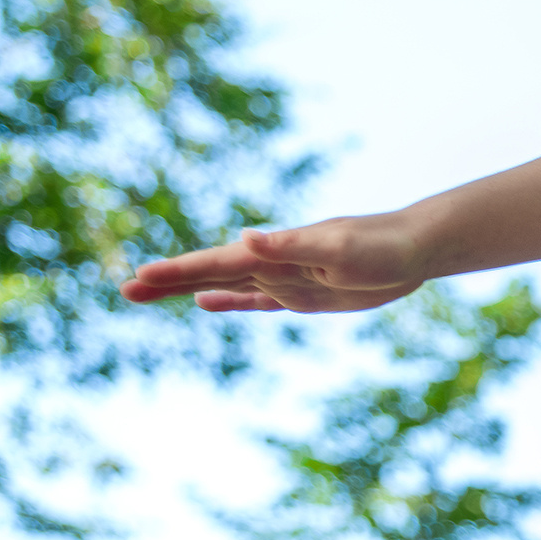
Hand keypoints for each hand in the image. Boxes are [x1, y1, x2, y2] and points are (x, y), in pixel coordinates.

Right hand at [119, 213, 429, 313]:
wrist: (416, 247)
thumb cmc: (383, 247)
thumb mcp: (339, 249)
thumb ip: (292, 245)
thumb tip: (246, 237)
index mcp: (276, 252)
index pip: (216, 263)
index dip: (177, 272)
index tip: (138, 277)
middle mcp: (274, 262)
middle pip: (210, 273)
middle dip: (168, 281)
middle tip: (124, 288)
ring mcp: (287, 277)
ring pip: (225, 285)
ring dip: (187, 288)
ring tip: (147, 291)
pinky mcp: (304, 293)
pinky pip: (257, 299)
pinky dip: (229, 301)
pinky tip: (206, 302)